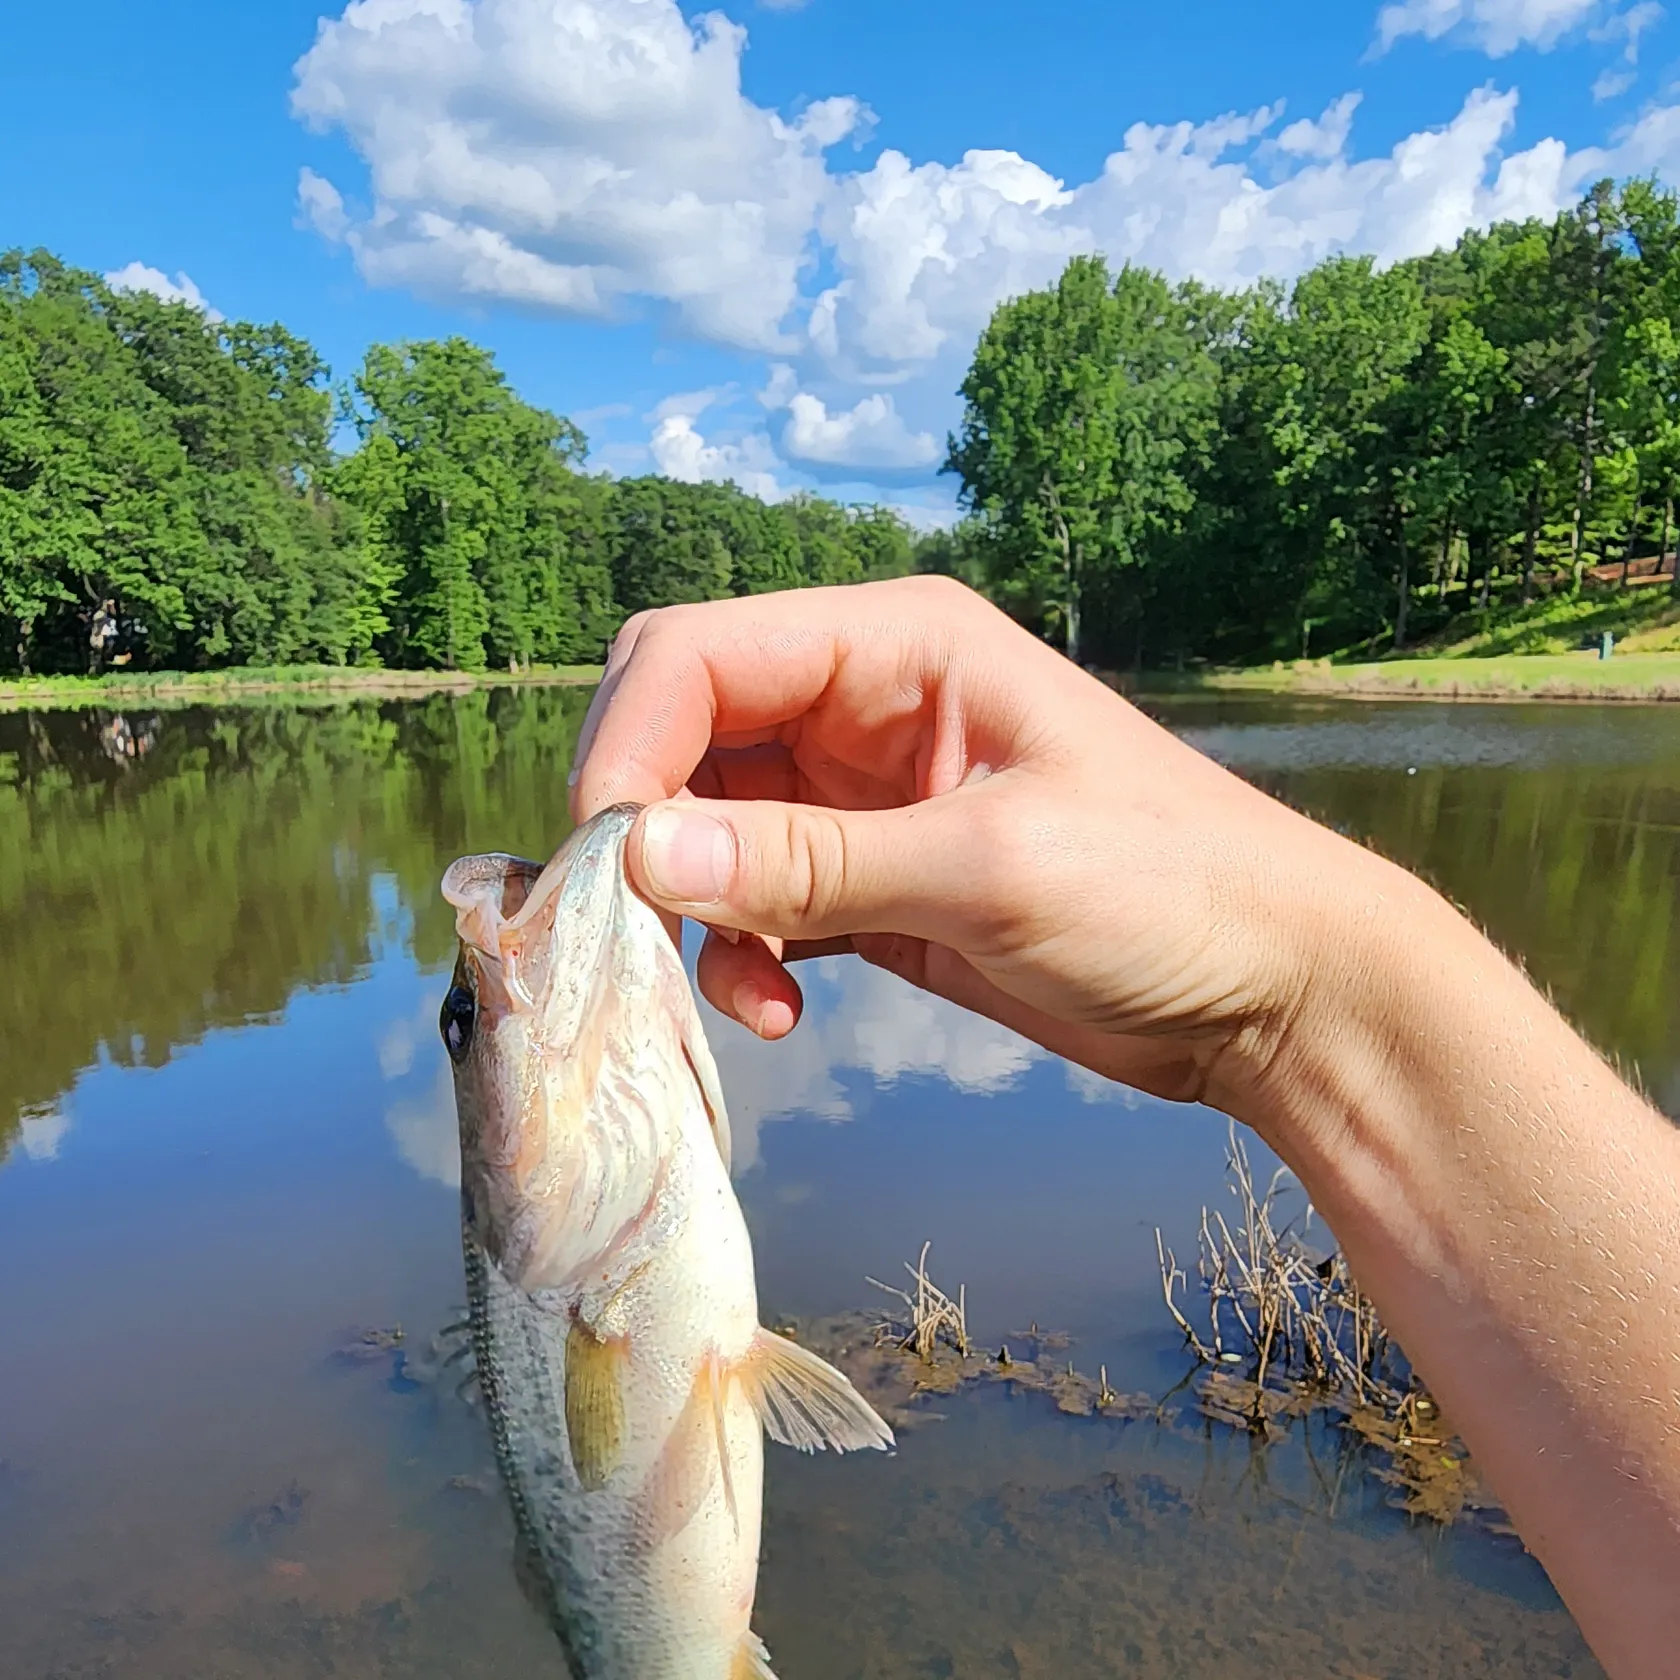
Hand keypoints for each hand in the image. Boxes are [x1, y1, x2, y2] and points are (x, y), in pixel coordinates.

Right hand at [568, 575, 1361, 1110]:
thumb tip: (638, 852)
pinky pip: (754, 900)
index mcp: (895, 645)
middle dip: (643, 830)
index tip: (605, 862)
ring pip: (703, 828)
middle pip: (681, 735)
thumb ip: (811, 860)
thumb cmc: (1170, 892)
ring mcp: (861, 797)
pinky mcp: (871, 882)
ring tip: (749, 994)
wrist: (1268, 992)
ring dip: (694, 911)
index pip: (697, 654)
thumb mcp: (990, 868)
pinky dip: (739, 953)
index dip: (627, 745)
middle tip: (640, 931)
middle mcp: (862, 703)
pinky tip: (781, 1010)